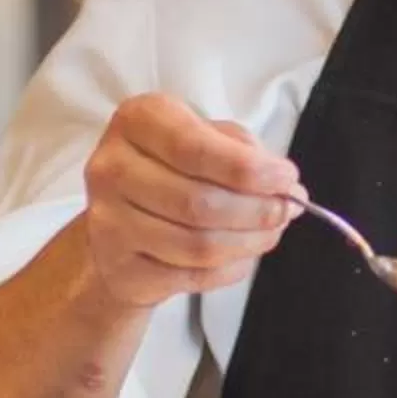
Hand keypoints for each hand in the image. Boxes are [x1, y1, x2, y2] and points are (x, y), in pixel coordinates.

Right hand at [77, 94, 299, 310]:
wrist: (119, 227)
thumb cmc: (171, 172)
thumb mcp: (204, 139)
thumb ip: (244, 154)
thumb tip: (288, 189)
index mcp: (137, 121)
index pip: (194, 148)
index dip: (249, 169)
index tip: (287, 179)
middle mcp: (112, 168)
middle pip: (200, 201)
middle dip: (257, 211)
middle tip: (286, 211)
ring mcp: (109, 223)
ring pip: (197, 245)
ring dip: (249, 243)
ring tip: (270, 233)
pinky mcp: (119, 269)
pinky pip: (190, 276)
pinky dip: (229, 269)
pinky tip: (240, 255)